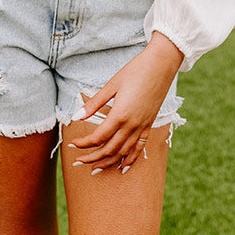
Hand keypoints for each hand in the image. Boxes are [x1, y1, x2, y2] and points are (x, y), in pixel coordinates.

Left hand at [69, 32, 182, 173]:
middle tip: (79, 161)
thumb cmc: (135, 71)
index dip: (84, 144)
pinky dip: (130, 159)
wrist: (161, 65)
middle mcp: (132, 125)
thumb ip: (94, 104)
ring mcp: (142, 126)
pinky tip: (123, 167)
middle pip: (110, 149)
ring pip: (124, 152)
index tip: (73, 144)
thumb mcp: (111, 85)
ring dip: (109, 162)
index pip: (98, 137)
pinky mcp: (149, 125)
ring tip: (96, 168)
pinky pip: (139, 148)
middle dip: (93, 158)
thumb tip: (76, 116)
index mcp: (120, 114)